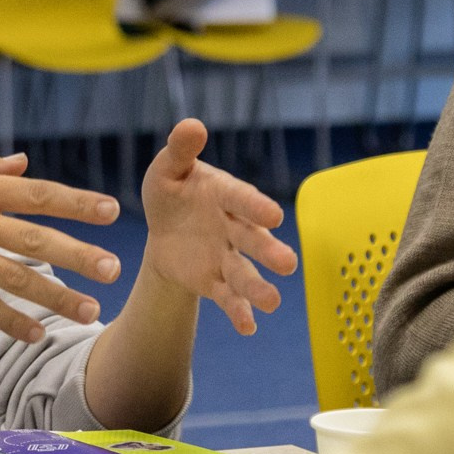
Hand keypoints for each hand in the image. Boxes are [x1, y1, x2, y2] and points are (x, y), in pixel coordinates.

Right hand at [0, 154, 123, 343]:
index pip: (35, 193)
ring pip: (13, 276)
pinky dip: (9, 320)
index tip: (111, 210)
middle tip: (114, 268)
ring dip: (54, 295)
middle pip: (33, 237)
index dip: (75, 202)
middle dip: (77, 253)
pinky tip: (35, 334)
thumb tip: (26, 164)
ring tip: (89, 311)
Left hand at [139, 120, 297, 334]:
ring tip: (273, 302)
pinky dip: (239, 312)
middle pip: (253, 239)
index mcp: (224, 194)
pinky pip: (228, 297)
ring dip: (258, 288)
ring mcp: (227, 256)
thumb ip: (180, 150)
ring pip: (245, 273)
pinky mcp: (215, 281)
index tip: (273, 215)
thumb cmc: (173, 190)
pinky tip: (248, 328)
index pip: (242, 199)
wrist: (165, 228)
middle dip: (268, 251)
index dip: (256, 206)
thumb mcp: (168, 169)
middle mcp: (233, 226)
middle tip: (287, 264)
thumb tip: (192, 124)